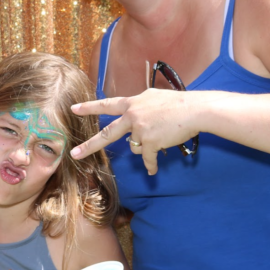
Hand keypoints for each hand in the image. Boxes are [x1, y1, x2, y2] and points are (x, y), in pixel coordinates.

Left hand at [70, 90, 203, 174]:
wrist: (195, 110)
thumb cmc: (179, 104)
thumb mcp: (154, 98)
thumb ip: (140, 105)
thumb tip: (133, 110)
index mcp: (133, 103)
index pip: (107, 105)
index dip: (90, 107)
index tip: (74, 109)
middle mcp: (132, 115)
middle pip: (107, 133)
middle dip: (89, 145)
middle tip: (74, 153)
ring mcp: (140, 129)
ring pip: (133, 147)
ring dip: (145, 147)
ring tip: (161, 137)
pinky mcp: (149, 142)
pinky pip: (146, 159)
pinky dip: (150, 165)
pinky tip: (152, 171)